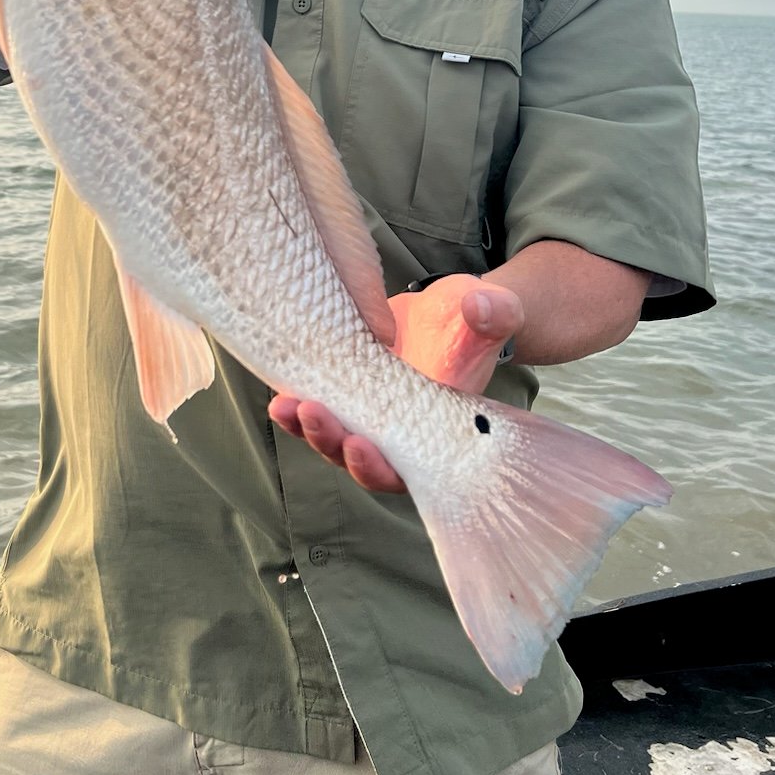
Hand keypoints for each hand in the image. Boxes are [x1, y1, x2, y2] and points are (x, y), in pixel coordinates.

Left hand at [268, 274, 522, 493]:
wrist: (448, 310)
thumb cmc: (475, 318)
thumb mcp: (494, 310)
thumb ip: (495, 313)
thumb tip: (481, 308)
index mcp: (439, 427)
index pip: (407, 467)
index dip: (380, 467)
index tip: (360, 445)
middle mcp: (400, 433)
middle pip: (360, 460)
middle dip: (332, 443)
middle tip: (313, 413)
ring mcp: (370, 416)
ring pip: (334, 440)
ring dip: (307, 430)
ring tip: (285, 407)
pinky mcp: (347, 394)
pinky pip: (318, 411)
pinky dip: (297, 410)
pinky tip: (279, 397)